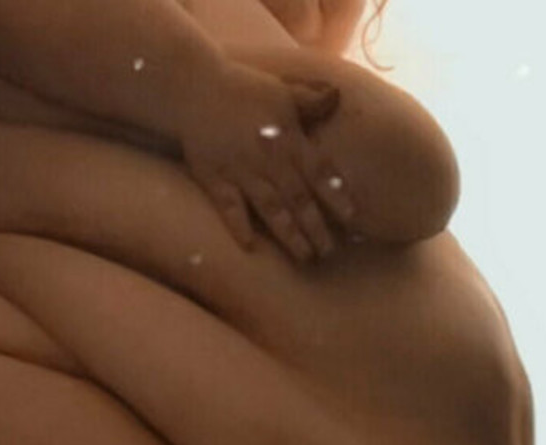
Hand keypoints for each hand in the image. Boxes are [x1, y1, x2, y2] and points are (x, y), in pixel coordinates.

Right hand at [180, 61, 355, 259]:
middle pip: (298, 198)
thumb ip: (310, 99)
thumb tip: (337, 96)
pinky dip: (239, 225)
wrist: (194, 88)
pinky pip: (229, 207)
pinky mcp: (215, 179)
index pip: (319, 172)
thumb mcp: (281, 90)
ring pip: (271, 208)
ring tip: (304, 256)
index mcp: (288, 139)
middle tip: (328, 251)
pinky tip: (249, 246)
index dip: (336, 196)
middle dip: (315, 227)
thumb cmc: (242, 89)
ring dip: (289, 234)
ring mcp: (241, 172)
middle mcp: (268, 160)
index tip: (351, 219)